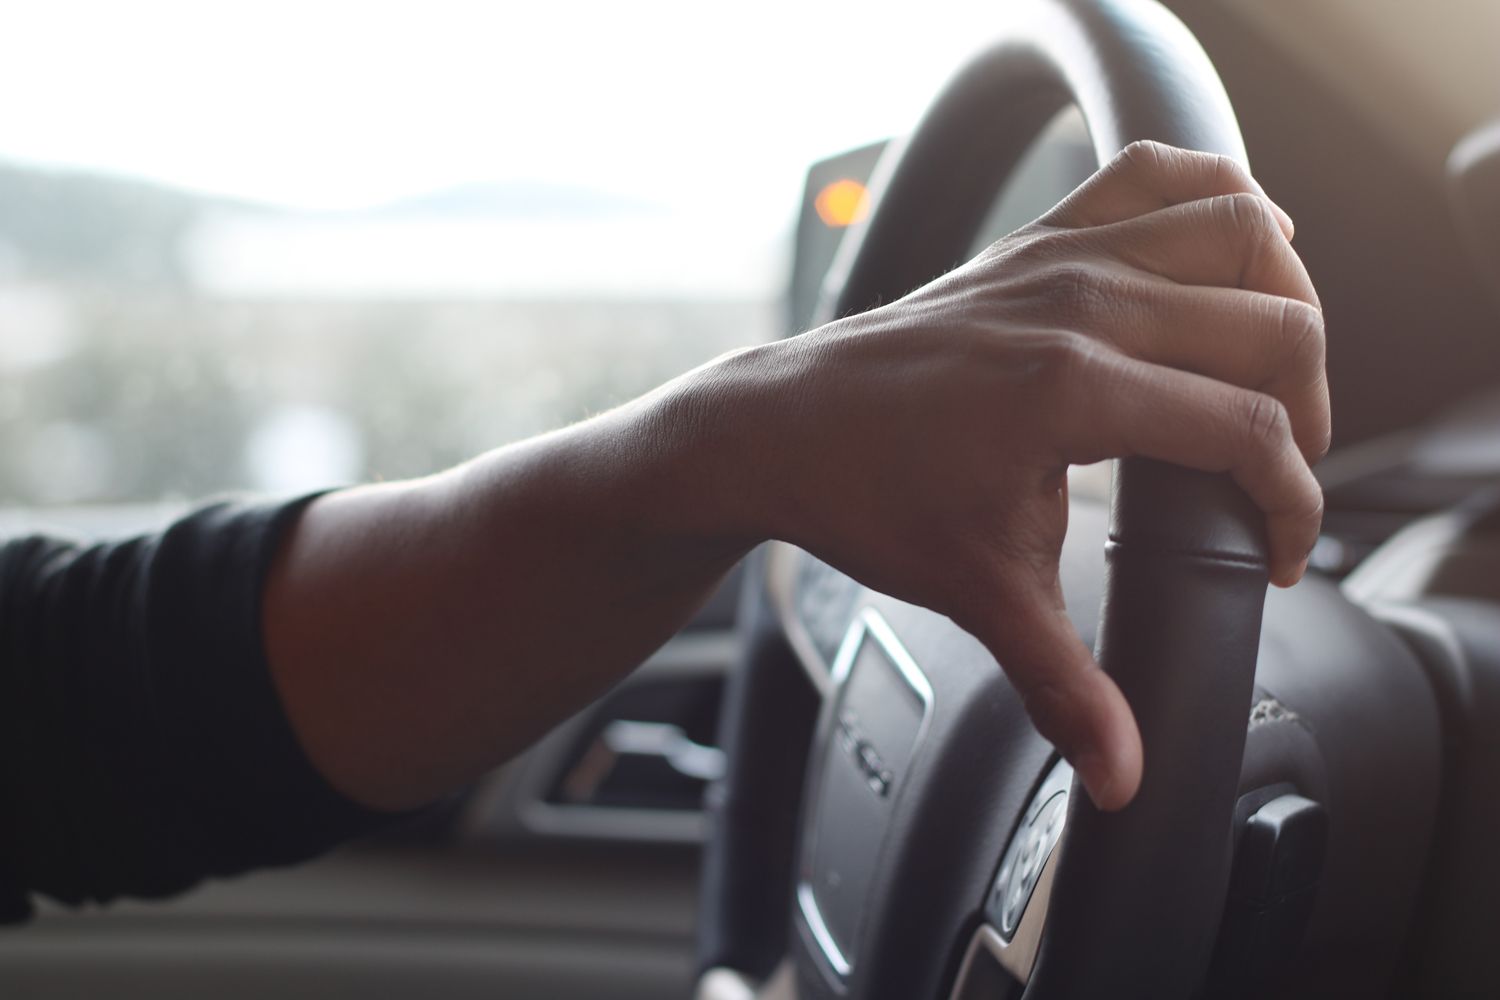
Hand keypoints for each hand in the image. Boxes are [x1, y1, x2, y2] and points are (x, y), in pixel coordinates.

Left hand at [744, 141, 1328, 809]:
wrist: (775, 426)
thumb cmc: (862, 495)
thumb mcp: (978, 593)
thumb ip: (1065, 686)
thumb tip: (1121, 779)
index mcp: (1073, 390)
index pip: (1251, 428)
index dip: (1292, 502)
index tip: (1273, 552)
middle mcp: (1079, 303)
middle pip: (1275, 323)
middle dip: (1311, 407)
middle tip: (1277, 470)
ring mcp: (1058, 257)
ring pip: (1240, 227)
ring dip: (1285, 296)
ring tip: (1273, 370)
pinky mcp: (1036, 239)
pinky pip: (1154, 174)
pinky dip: (1214, 198)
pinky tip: (1227, 255)